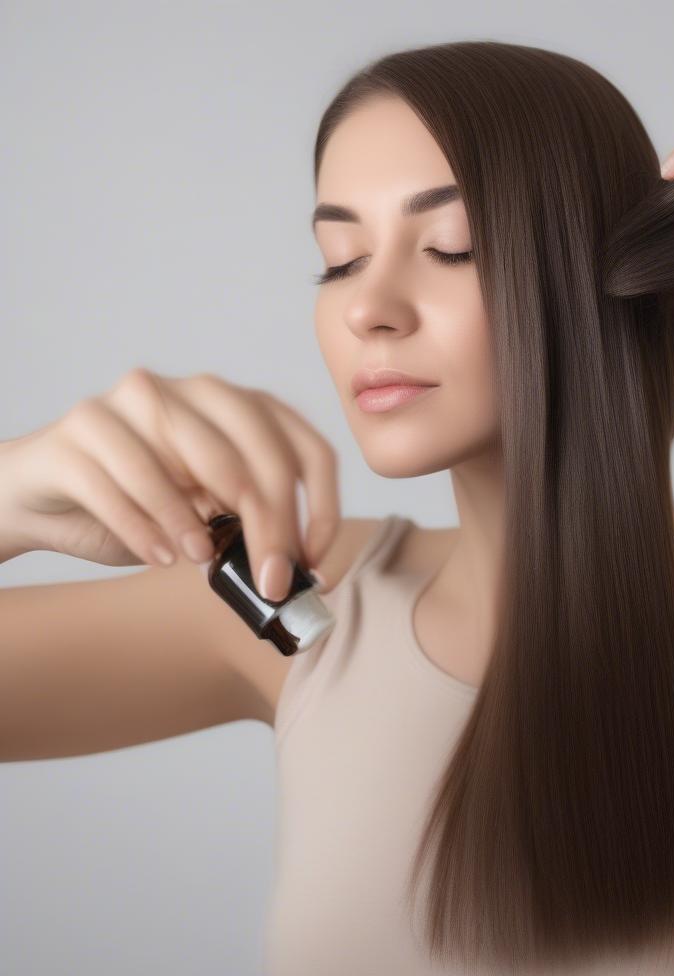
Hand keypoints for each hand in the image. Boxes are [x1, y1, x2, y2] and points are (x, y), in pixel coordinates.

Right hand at [0, 368, 339, 600]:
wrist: (48, 496)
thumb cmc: (143, 506)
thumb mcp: (210, 515)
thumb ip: (248, 524)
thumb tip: (294, 566)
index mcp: (241, 406)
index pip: (307, 450)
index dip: (321, 510)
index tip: (313, 563)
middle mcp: (194, 391)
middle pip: (258, 457)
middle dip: (273, 527)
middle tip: (273, 581)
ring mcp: (134, 402)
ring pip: (192, 461)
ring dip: (203, 524)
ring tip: (202, 561)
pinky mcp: (82, 426)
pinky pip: (123, 479)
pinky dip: (147, 526)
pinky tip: (158, 556)